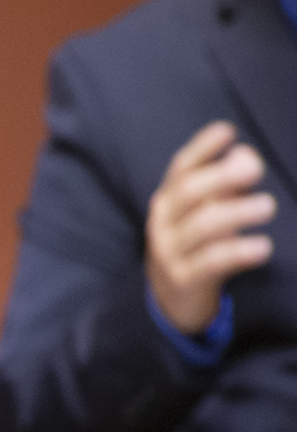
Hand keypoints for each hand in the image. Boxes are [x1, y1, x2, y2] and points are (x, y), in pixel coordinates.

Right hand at [145, 120, 276, 333]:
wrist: (169, 300)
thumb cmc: (194, 246)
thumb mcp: (204, 212)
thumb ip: (225, 185)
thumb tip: (246, 155)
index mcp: (167, 200)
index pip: (181, 168)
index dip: (202, 148)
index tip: (228, 131)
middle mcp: (163, 223)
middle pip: (188, 192)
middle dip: (221, 177)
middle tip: (256, 170)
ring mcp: (170, 252)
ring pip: (202, 226)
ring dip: (236, 213)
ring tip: (267, 206)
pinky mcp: (184, 279)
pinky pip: (211, 262)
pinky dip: (238, 252)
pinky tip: (263, 246)